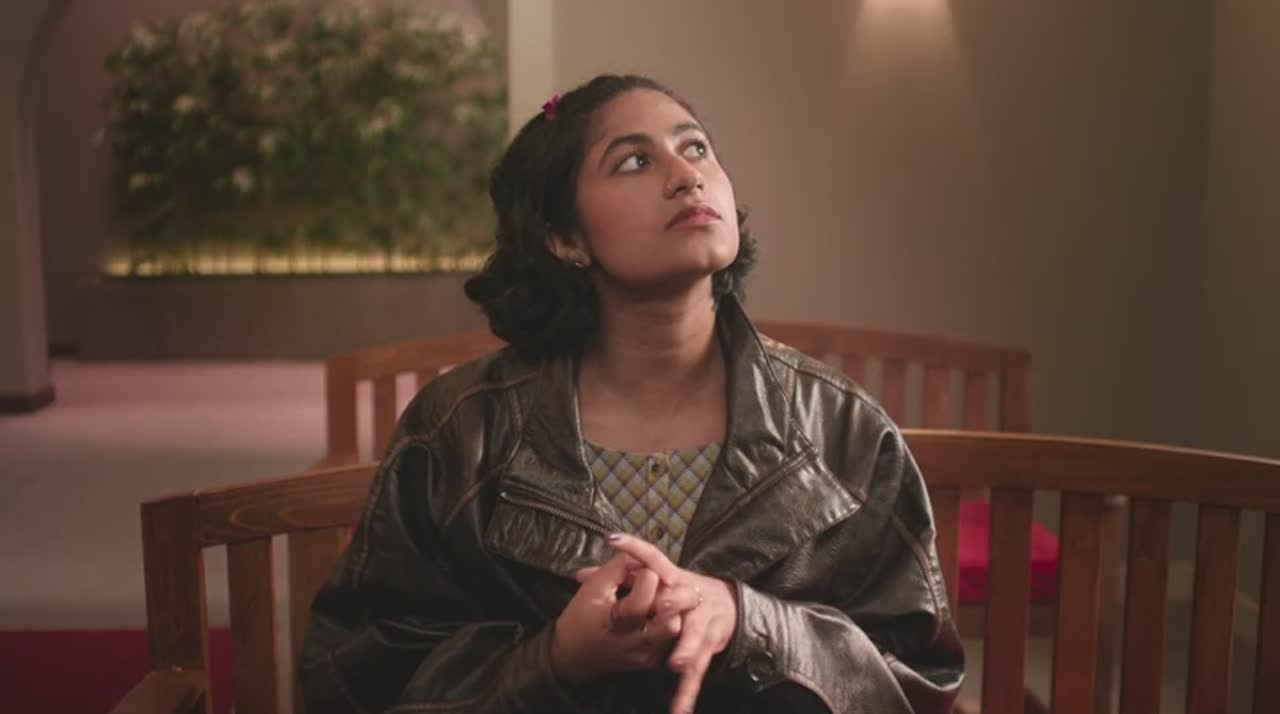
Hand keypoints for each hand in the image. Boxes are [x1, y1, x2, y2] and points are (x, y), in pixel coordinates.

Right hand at [550, 552, 693, 683]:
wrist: (571, 655)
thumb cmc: (579, 618)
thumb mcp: (593, 586)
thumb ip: (620, 566)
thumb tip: (642, 554)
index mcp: (618, 622)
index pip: (646, 597)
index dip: (648, 577)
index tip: (642, 570)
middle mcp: (635, 643)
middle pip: (671, 620)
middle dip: (669, 598)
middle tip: (661, 584)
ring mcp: (646, 655)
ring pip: (675, 630)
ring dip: (670, 611)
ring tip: (657, 597)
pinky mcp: (651, 661)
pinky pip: (668, 640)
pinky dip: (664, 623)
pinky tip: (652, 613)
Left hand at [605, 533, 738, 713]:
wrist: (726, 605)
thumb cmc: (682, 590)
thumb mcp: (655, 579)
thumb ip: (619, 577)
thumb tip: (579, 574)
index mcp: (673, 577)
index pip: (653, 558)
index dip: (634, 548)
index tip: (612, 539)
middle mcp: (691, 598)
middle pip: (684, 599)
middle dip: (675, 604)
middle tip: (664, 607)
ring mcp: (701, 625)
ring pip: (695, 637)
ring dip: (686, 649)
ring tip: (676, 663)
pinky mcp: (705, 649)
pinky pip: (696, 673)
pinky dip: (686, 694)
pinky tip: (678, 712)